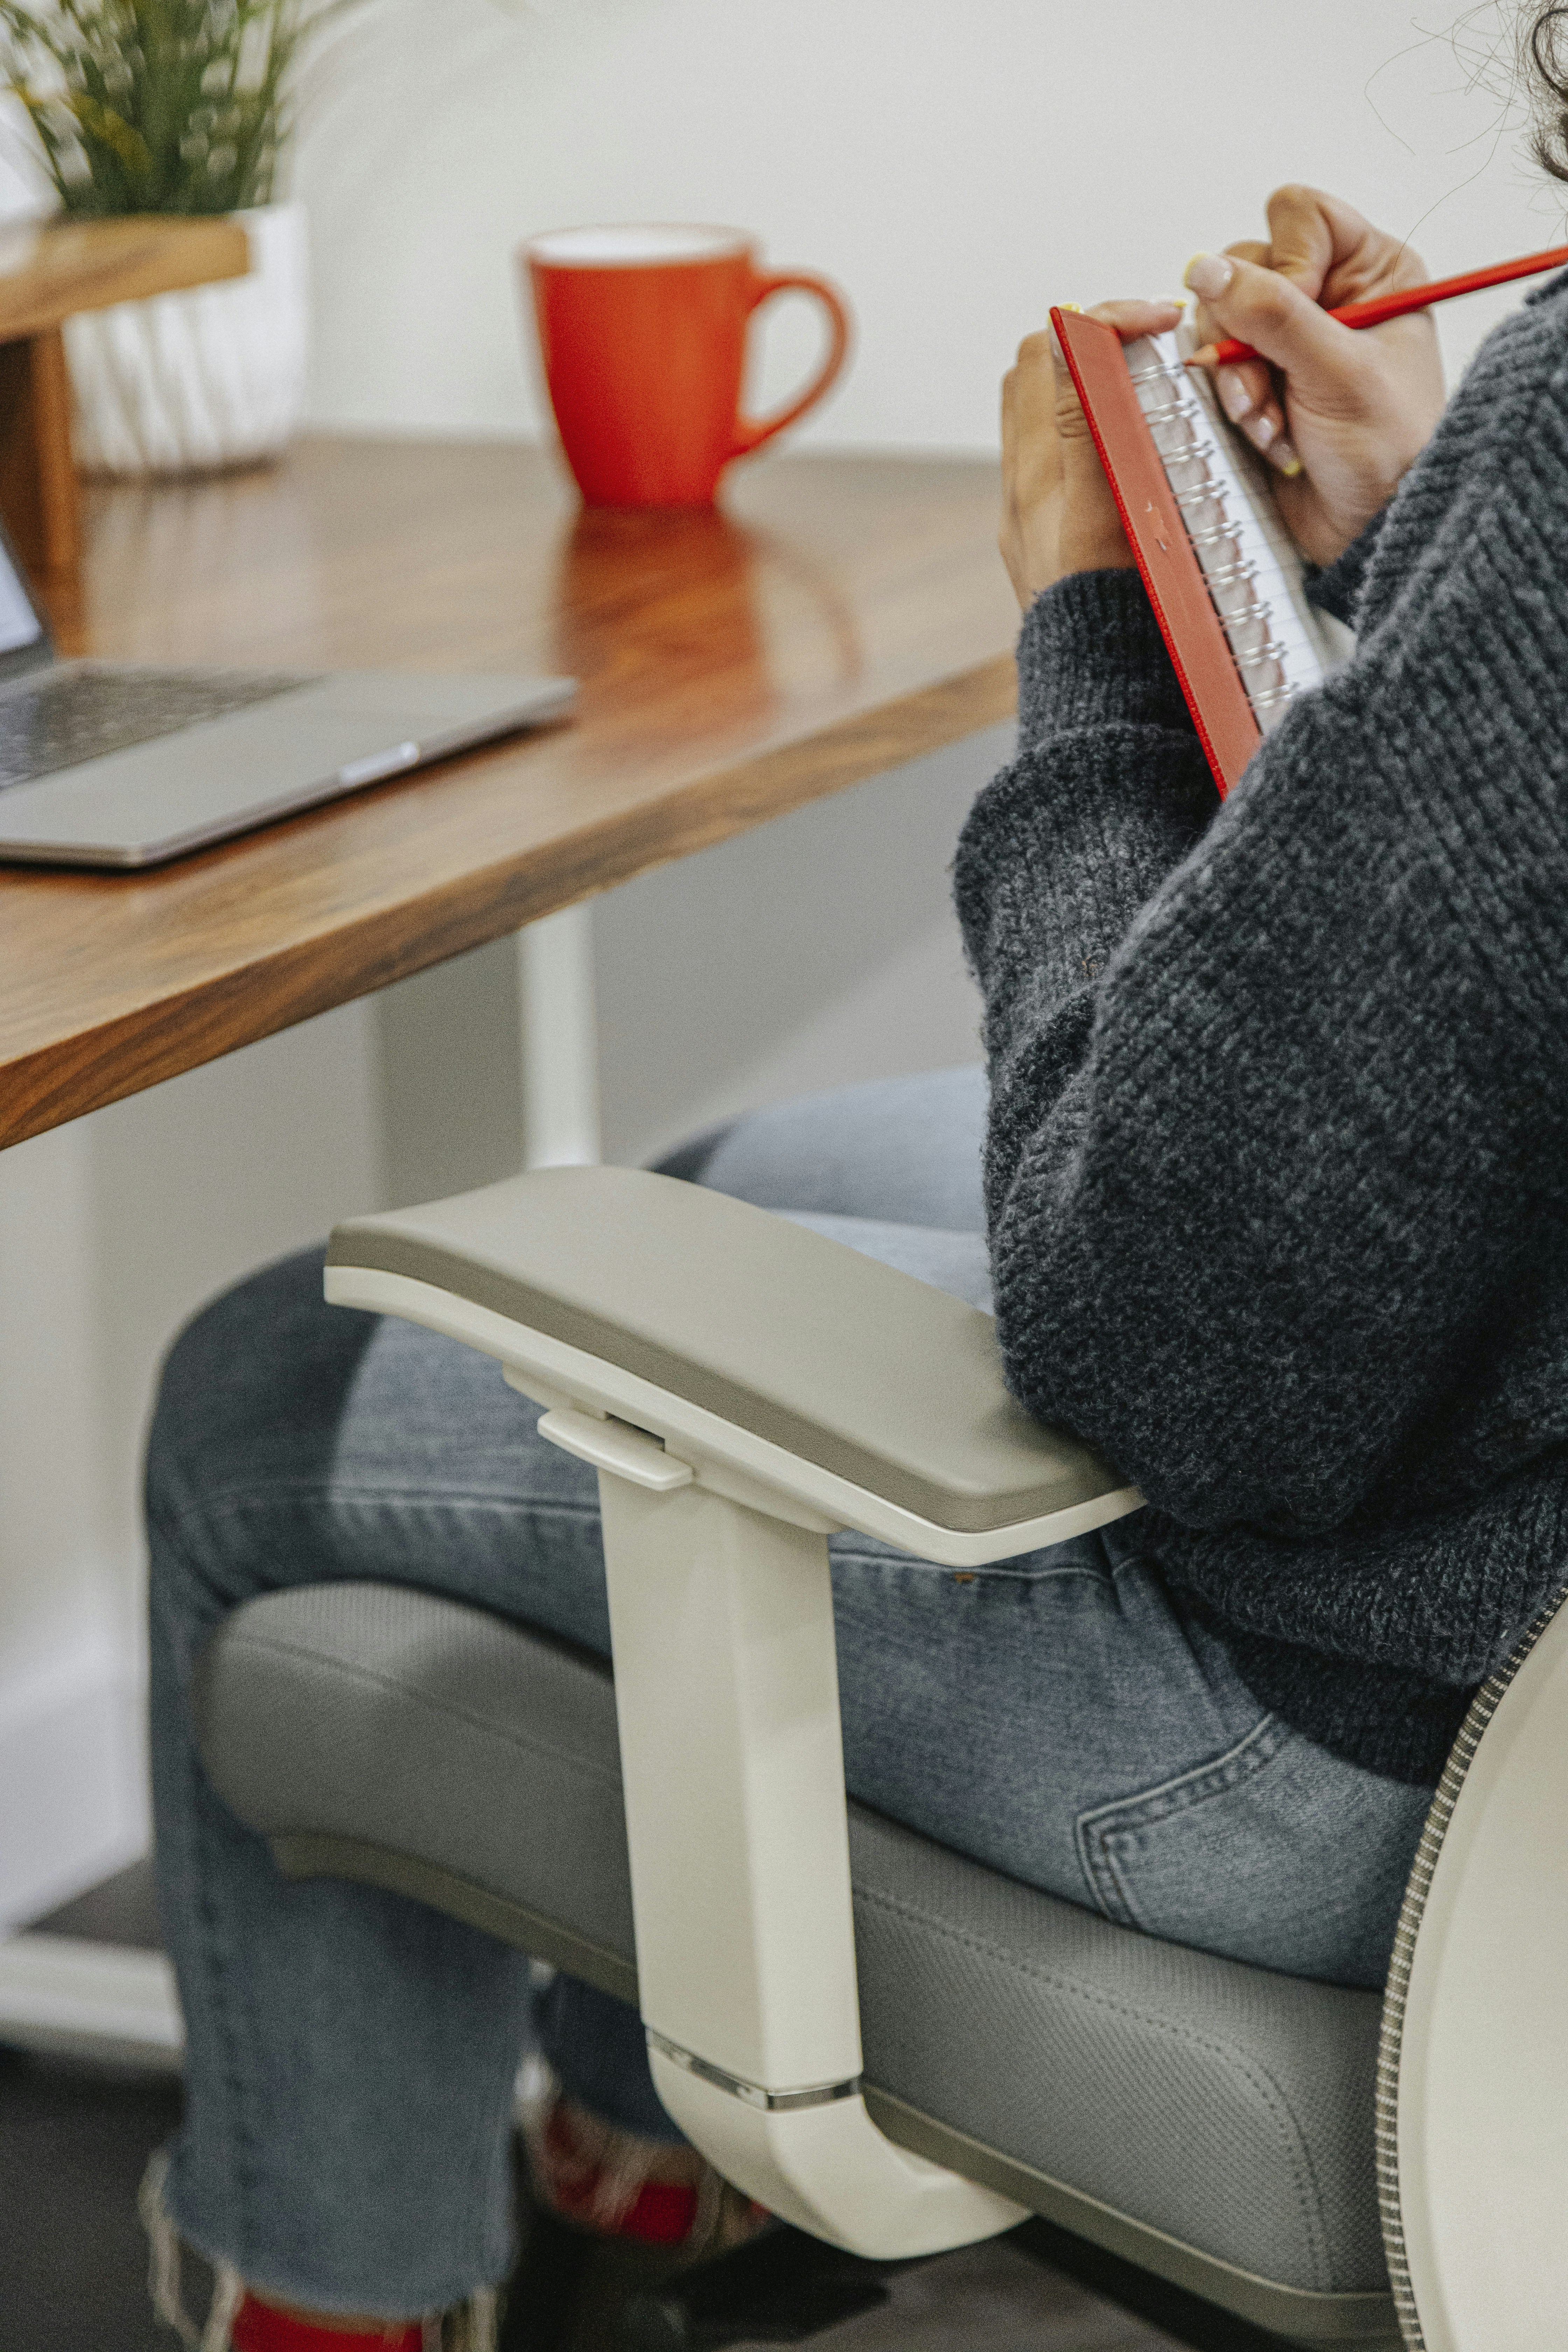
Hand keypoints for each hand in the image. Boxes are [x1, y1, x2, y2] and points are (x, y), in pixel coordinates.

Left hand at [1000, 299, 1181, 607]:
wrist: (1098, 678)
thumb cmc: (1112, 602)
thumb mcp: (1105, 504)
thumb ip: (1087, 419)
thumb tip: (1070, 336)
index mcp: (1037, 466)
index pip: (1050, 347)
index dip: (1104, 318)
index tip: (1157, 322)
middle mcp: (1021, 482)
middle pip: (1036, 371)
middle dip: (1088, 343)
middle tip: (1147, 349)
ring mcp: (1027, 509)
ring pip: (1039, 411)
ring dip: (1084, 385)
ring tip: (1138, 390)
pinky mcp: (1039, 534)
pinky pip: (1049, 457)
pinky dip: (1082, 430)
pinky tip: (1122, 448)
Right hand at [1186, 185, 1446, 565]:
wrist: (1371, 528)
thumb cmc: (1386, 453)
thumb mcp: (1338, 371)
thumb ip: (1272, 312)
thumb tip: (1207, 269)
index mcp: (1370, 271)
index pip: (1300, 217)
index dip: (1283, 264)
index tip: (1293, 324)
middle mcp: (1327, 295)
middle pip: (1247, 269)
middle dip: (1248, 338)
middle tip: (1271, 391)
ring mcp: (1288, 339)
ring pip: (1221, 320)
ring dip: (1238, 379)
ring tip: (1271, 424)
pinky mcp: (1258, 379)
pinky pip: (1215, 367)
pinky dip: (1232, 404)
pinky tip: (1265, 434)